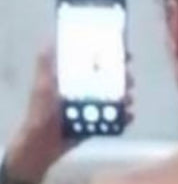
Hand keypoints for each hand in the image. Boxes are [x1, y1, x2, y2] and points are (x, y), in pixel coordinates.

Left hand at [8, 49, 135, 180]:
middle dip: (122, 79)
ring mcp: (92, 108)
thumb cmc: (42, 111)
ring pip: (115, 99)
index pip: (93, 63)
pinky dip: (124, 117)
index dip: (108, 57)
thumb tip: (51, 41)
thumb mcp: (43, 84)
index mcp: (72, 79)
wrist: (44, 142)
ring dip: (125, 98)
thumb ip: (46, 64)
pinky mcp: (97, 124)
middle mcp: (84, 91)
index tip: (123, 53)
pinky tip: (128, 116)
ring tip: (128, 99)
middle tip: (129, 80)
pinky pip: (115, 119)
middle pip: (109, 80)